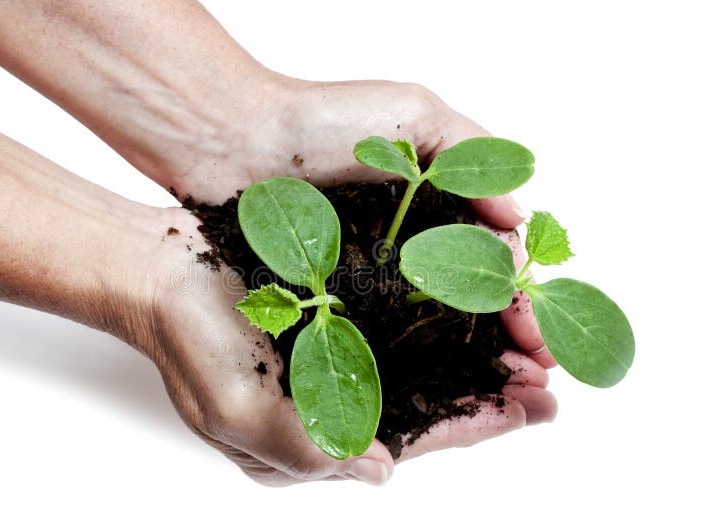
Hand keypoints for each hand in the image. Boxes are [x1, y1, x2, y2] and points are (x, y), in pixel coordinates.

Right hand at [131, 207, 555, 485]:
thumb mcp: (232, 413)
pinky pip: (397, 318)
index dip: (474, 426)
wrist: (159, 274)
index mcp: (323, 431)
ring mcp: (337, 354)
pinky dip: (438, 314)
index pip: (415, 437)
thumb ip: (303, 449)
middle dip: (490, 393)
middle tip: (549, 378)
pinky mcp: (333, 313)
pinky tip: (469, 298)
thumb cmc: (187, 345)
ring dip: (473, 353)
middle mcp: (339, 398)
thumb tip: (377, 470)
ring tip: (527, 340)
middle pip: (430, 403)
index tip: (530, 411)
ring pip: (422, 362)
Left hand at [155, 77, 558, 367]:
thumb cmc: (321, 120)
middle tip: (536, 381)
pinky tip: (437, 388)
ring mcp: (371, 278)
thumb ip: (471, 154)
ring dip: (470, 364)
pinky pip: (376, 337)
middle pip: (469, 305)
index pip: (493, 263)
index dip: (520, 301)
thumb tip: (516, 215)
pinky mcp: (331, 299)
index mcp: (436, 208)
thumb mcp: (410, 115)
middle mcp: (408, 249)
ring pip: (429, 330)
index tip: (541, 339)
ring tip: (506, 397)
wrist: (234, 142)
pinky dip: (410, 363)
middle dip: (508, 343)